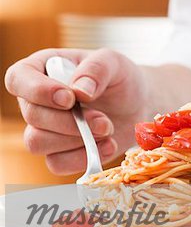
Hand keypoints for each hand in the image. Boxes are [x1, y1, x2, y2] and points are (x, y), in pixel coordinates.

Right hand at [5, 48, 147, 173]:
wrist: (136, 106)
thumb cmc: (119, 79)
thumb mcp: (113, 63)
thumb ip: (96, 69)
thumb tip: (80, 91)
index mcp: (41, 70)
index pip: (18, 79)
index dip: (37, 91)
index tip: (69, 99)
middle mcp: (36, 101)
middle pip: (32, 116)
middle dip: (70, 122)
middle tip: (103, 121)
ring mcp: (45, 130)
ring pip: (37, 143)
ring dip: (76, 141)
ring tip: (107, 130)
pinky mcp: (59, 153)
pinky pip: (56, 164)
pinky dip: (83, 158)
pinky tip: (107, 146)